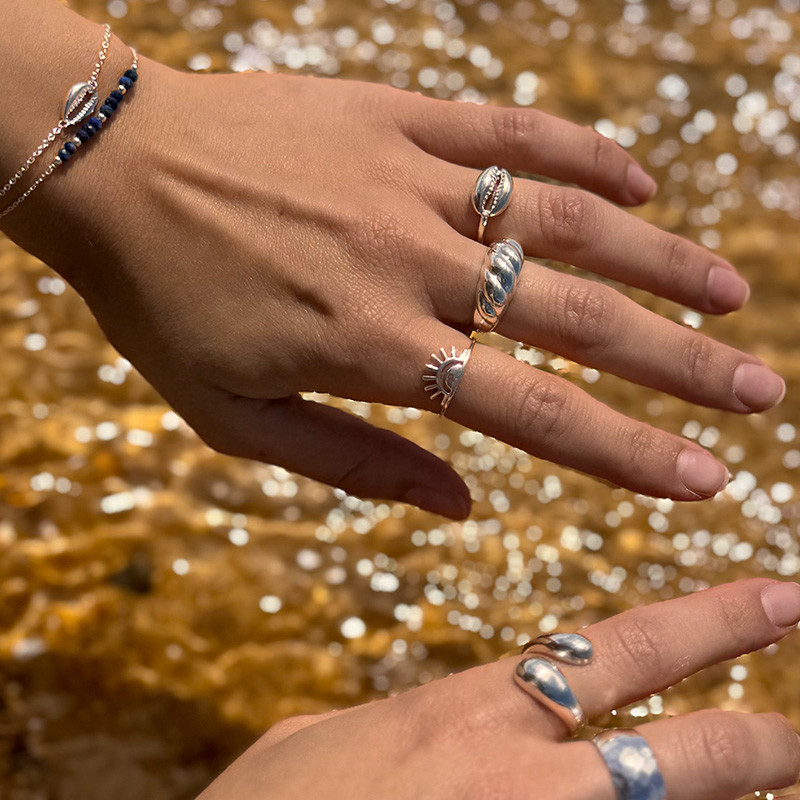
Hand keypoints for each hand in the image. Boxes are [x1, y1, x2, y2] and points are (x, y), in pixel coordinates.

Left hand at [5, 54, 784, 517]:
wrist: (112, 172)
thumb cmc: (164, 304)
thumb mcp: (235, 417)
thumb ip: (355, 464)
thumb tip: (463, 505)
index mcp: (373, 348)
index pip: (534, 412)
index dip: (629, 452)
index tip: (706, 478)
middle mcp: (410, 264)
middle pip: (578, 317)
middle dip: (679, 363)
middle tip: (759, 392)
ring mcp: (409, 181)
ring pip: (564, 219)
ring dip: (659, 254)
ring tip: (729, 291)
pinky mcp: (397, 116)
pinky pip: (507, 131)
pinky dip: (581, 153)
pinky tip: (639, 177)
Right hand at [198, 579, 799, 798]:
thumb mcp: (314, 745)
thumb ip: (387, 726)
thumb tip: (418, 730)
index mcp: (467, 713)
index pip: (614, 651)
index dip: (706, 622)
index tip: (778, 598)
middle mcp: (521, 779)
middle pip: (678, 754)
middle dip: (765, 737)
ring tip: (793, 776)